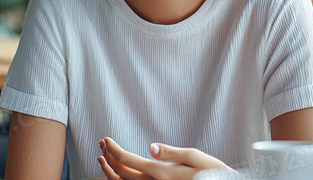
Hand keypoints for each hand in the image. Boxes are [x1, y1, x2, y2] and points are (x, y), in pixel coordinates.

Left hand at [97, 137, 231, 179]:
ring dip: (111, 171)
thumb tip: (150, 147)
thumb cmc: (211, 172)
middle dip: (109, 157)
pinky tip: (119, 172)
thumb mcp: (194, 157)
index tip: (105, 139)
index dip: (113, 150)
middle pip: (122, 173)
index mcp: (161, 172)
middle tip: (102, 143)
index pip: (128, 161)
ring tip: (103, 158)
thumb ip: (170, 152)